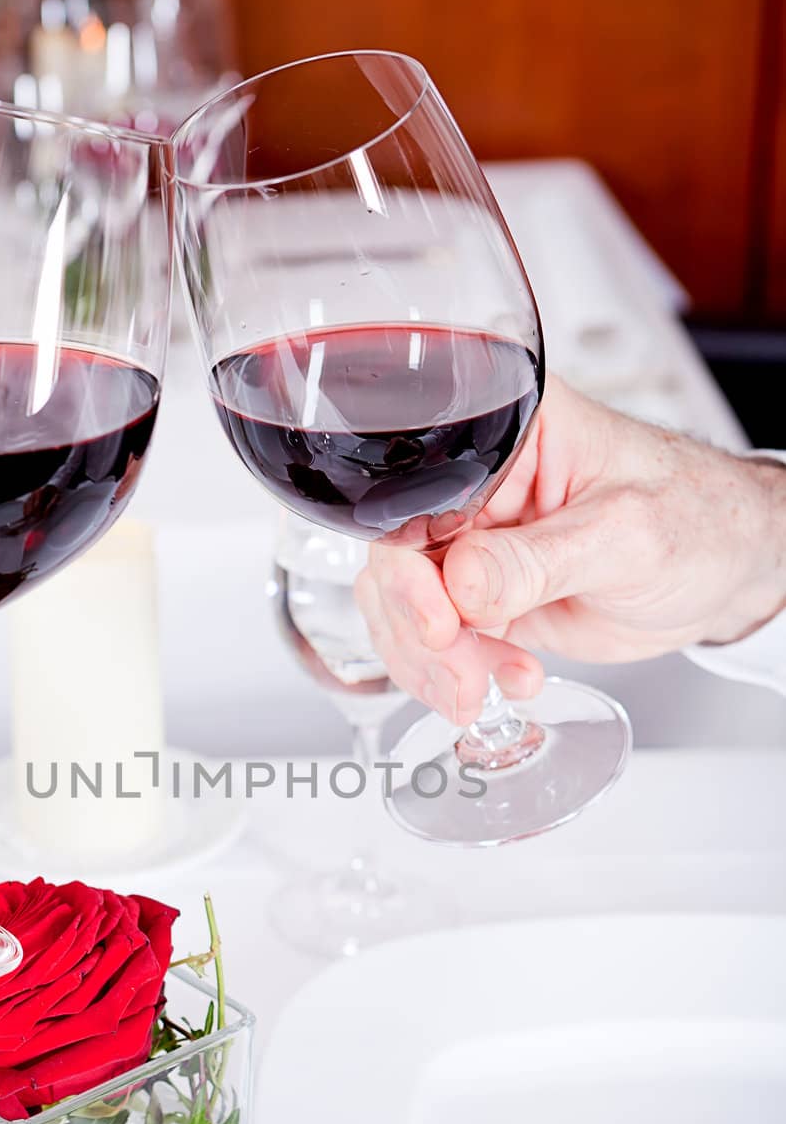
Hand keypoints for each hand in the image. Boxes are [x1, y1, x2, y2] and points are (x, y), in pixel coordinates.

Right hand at [356, 379, 785, 722]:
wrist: (727, 570)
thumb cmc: (698, 519)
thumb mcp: (624, 533)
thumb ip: (540, 561)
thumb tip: (463, 584)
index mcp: (506, 434)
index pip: (417, 497)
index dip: (412, 569)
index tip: (441, 624)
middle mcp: (476, 487)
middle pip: (396, 560)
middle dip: (422, 631)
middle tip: (465, 675)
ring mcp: (474, 544)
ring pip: (404, 609)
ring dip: (434, 663)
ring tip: (485, 689)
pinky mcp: (481, 596)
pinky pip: (435, 641)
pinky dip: (454, 674)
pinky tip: (506, 682)